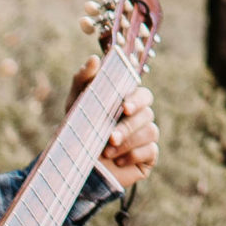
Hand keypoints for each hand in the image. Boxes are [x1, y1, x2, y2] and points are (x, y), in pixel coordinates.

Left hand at [67, 55, 159, 190]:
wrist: (75, 166)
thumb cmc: (78, 131)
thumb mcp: (76, 104)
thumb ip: (83, 79)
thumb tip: (95, 58)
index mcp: (127, 103)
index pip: (143, 95)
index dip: (137, 100)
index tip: (123, 107)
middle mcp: (139, 118)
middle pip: (147, 113)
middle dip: (128, 125)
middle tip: (110, 136)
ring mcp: (145, 138)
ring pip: (150, 132)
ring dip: (127, 142)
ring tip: (106, 151)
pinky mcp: (148, 158)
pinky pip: (150, 151)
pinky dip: (133, 155)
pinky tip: (117, 161)